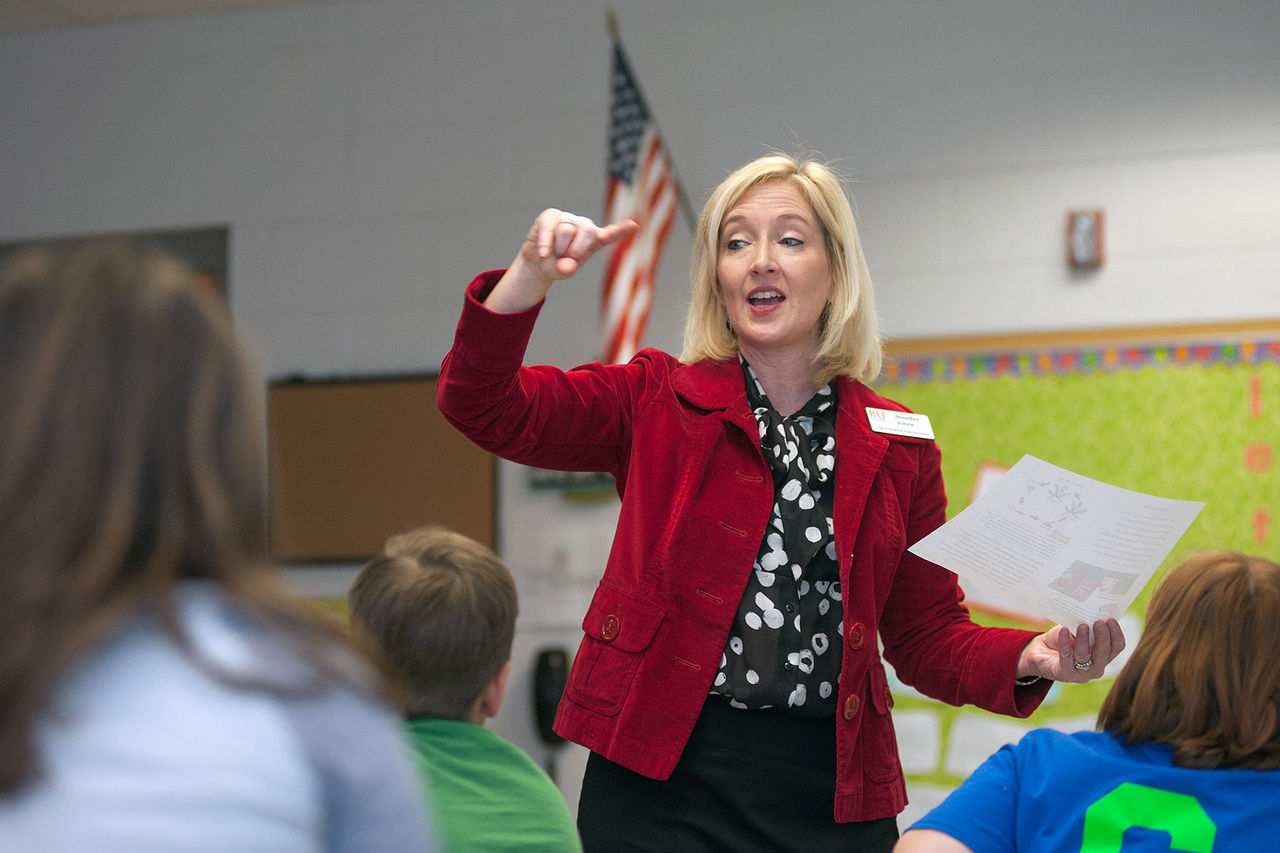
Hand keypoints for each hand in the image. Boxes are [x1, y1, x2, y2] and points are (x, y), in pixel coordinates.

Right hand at [486, 210, 638, 312]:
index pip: (610, 234)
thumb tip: (567, 265)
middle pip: (588, 231)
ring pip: (566, 230)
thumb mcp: (562, 272)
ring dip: (558, 248)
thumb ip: (566, 270)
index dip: (621, 230)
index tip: (634, 225)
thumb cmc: (556, 265)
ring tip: (554, 254)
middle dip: (577, 248)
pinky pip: (550, 225)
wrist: (537, 260)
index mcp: (594, 241)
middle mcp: (584, 227)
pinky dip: (545, 241)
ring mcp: (569, 219)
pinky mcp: (552, 215)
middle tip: (569, 258)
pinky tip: (543, 252)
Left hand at [1017, 618, 1124, 682]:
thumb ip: (1088, 626)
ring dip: (1084, 640)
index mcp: (1104, 656)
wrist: (1041, 651)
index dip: (1116, 634)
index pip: (1117, 647)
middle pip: (1104, 653)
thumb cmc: (1063, 639)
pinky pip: (1066, 657)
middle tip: (1099, 622)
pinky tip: (1064, 630)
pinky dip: (1065, 643)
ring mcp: (1081, 673)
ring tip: (1083, 625)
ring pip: (1085, 656)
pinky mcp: (1064, 673)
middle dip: (1103, 637)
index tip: (1111, 619)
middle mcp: (1096, 667)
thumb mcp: (1077, 631)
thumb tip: (1093, 612)